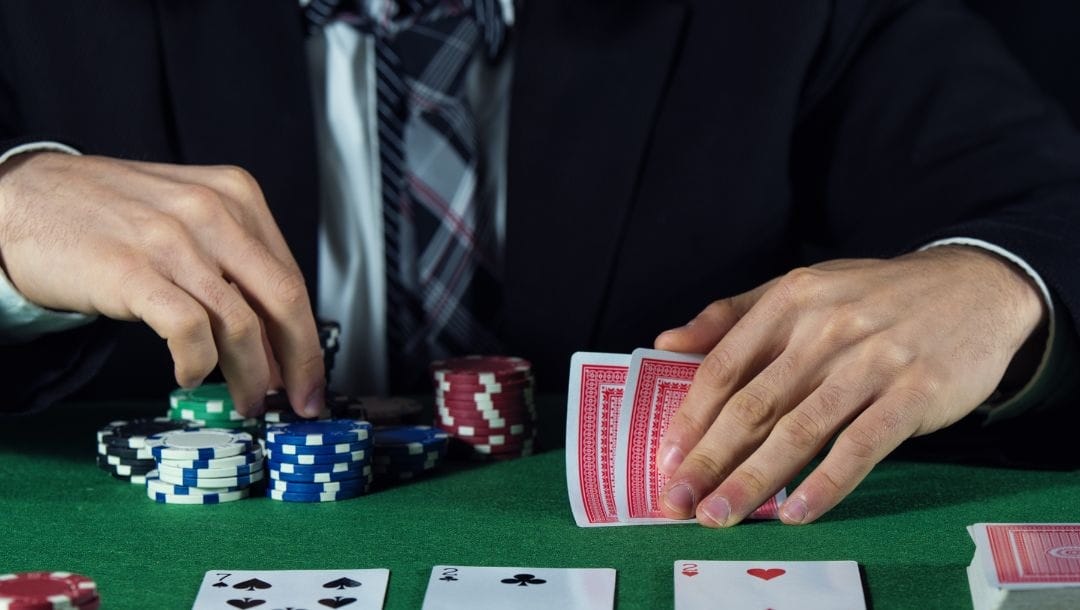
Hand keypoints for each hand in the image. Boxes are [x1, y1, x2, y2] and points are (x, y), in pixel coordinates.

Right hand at [0, 152, 324, 416]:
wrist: (23, 197)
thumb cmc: (108, 215)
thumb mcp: (188, 219)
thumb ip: (234, 267)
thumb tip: (275, 342)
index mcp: (237, 195)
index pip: (291, 278)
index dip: (307, 337)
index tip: (310, 376)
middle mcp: (212, 211)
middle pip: (283, 300)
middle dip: (300, 363)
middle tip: (300, 402)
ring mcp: (172, 240)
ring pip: (239, 323)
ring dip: (250, 376)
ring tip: (245, 402)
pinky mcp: (131, 271)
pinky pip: (188, 331)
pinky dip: (197, 364)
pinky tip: (190, 376)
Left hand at [653, 246, 1044, 525]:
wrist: (976, 287)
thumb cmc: (874, 297)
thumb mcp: (803, 288)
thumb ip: (732, 315)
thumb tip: (667, 344)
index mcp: (790, 301)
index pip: (725, 366)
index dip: (691, 417)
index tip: (665, 460)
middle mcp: (825, 328)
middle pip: (753, 405)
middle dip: (709, 460)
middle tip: (678, 502)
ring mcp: (873, 361)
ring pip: (799, 431)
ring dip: (754, 479)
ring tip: (721, 515)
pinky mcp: (915, 393)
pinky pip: (861, 446)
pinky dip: (826, 483)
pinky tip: (796, 512)